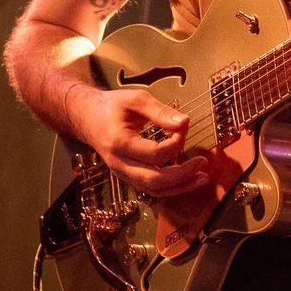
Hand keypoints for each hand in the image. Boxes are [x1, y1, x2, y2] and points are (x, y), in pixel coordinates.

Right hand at [70, 86, 209, 197]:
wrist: (87, 118)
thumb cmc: (112, 106)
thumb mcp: (135, 100)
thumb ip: (160, 111)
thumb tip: (185, 122)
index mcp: (119, 143)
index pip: (155, 153)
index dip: (176, 143)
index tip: (183, 128)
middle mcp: (119, 163)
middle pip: (154, 180)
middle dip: (183, 174)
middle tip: (203, 162)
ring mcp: (122, 173)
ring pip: (153, 190)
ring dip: (180, 186)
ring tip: (203, 178)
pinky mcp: (128, 176)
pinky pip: (151, 189)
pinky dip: (171, 188)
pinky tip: (188, 180)